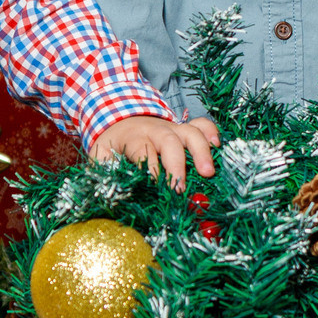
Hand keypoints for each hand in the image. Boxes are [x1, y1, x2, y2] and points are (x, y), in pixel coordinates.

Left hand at [90, 114, 218, 189]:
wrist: (118, 119)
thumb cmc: (112, 146)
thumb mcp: (100, 158)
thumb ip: (104, 174)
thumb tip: (110, 197)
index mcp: (133, 137)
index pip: (143, 150)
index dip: (150, 169)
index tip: (156, 189)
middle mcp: (155, 129)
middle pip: (169, 141)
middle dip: (176, 164)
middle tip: (180, 189)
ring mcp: (172, 127)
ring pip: (190, 132)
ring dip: (201, 151)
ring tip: (208, 173)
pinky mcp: (184, 129)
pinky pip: (201, 124)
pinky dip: (211, 132)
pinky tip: (218, 147)